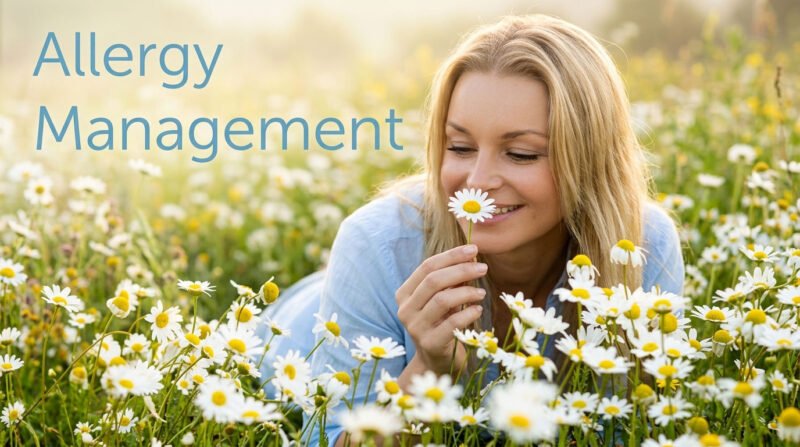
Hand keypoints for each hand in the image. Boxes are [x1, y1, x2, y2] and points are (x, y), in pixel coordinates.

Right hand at [395, 244, 486, 374]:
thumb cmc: (442, 324)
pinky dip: (468, 313)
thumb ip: (452, 280)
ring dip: (466, 291)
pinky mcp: (430, 344)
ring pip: (442, 300)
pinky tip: (478, 310)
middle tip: (483, 267)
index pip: (427, 267)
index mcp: (405, 294)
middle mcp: (405, 309)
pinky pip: (452, 323)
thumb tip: (471, 256)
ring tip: (481, 292)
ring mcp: (415, 328)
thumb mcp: (443, 300)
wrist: (436, 361)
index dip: (451, 255)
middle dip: (461, 270)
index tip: (473, 249)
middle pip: (433, 281)